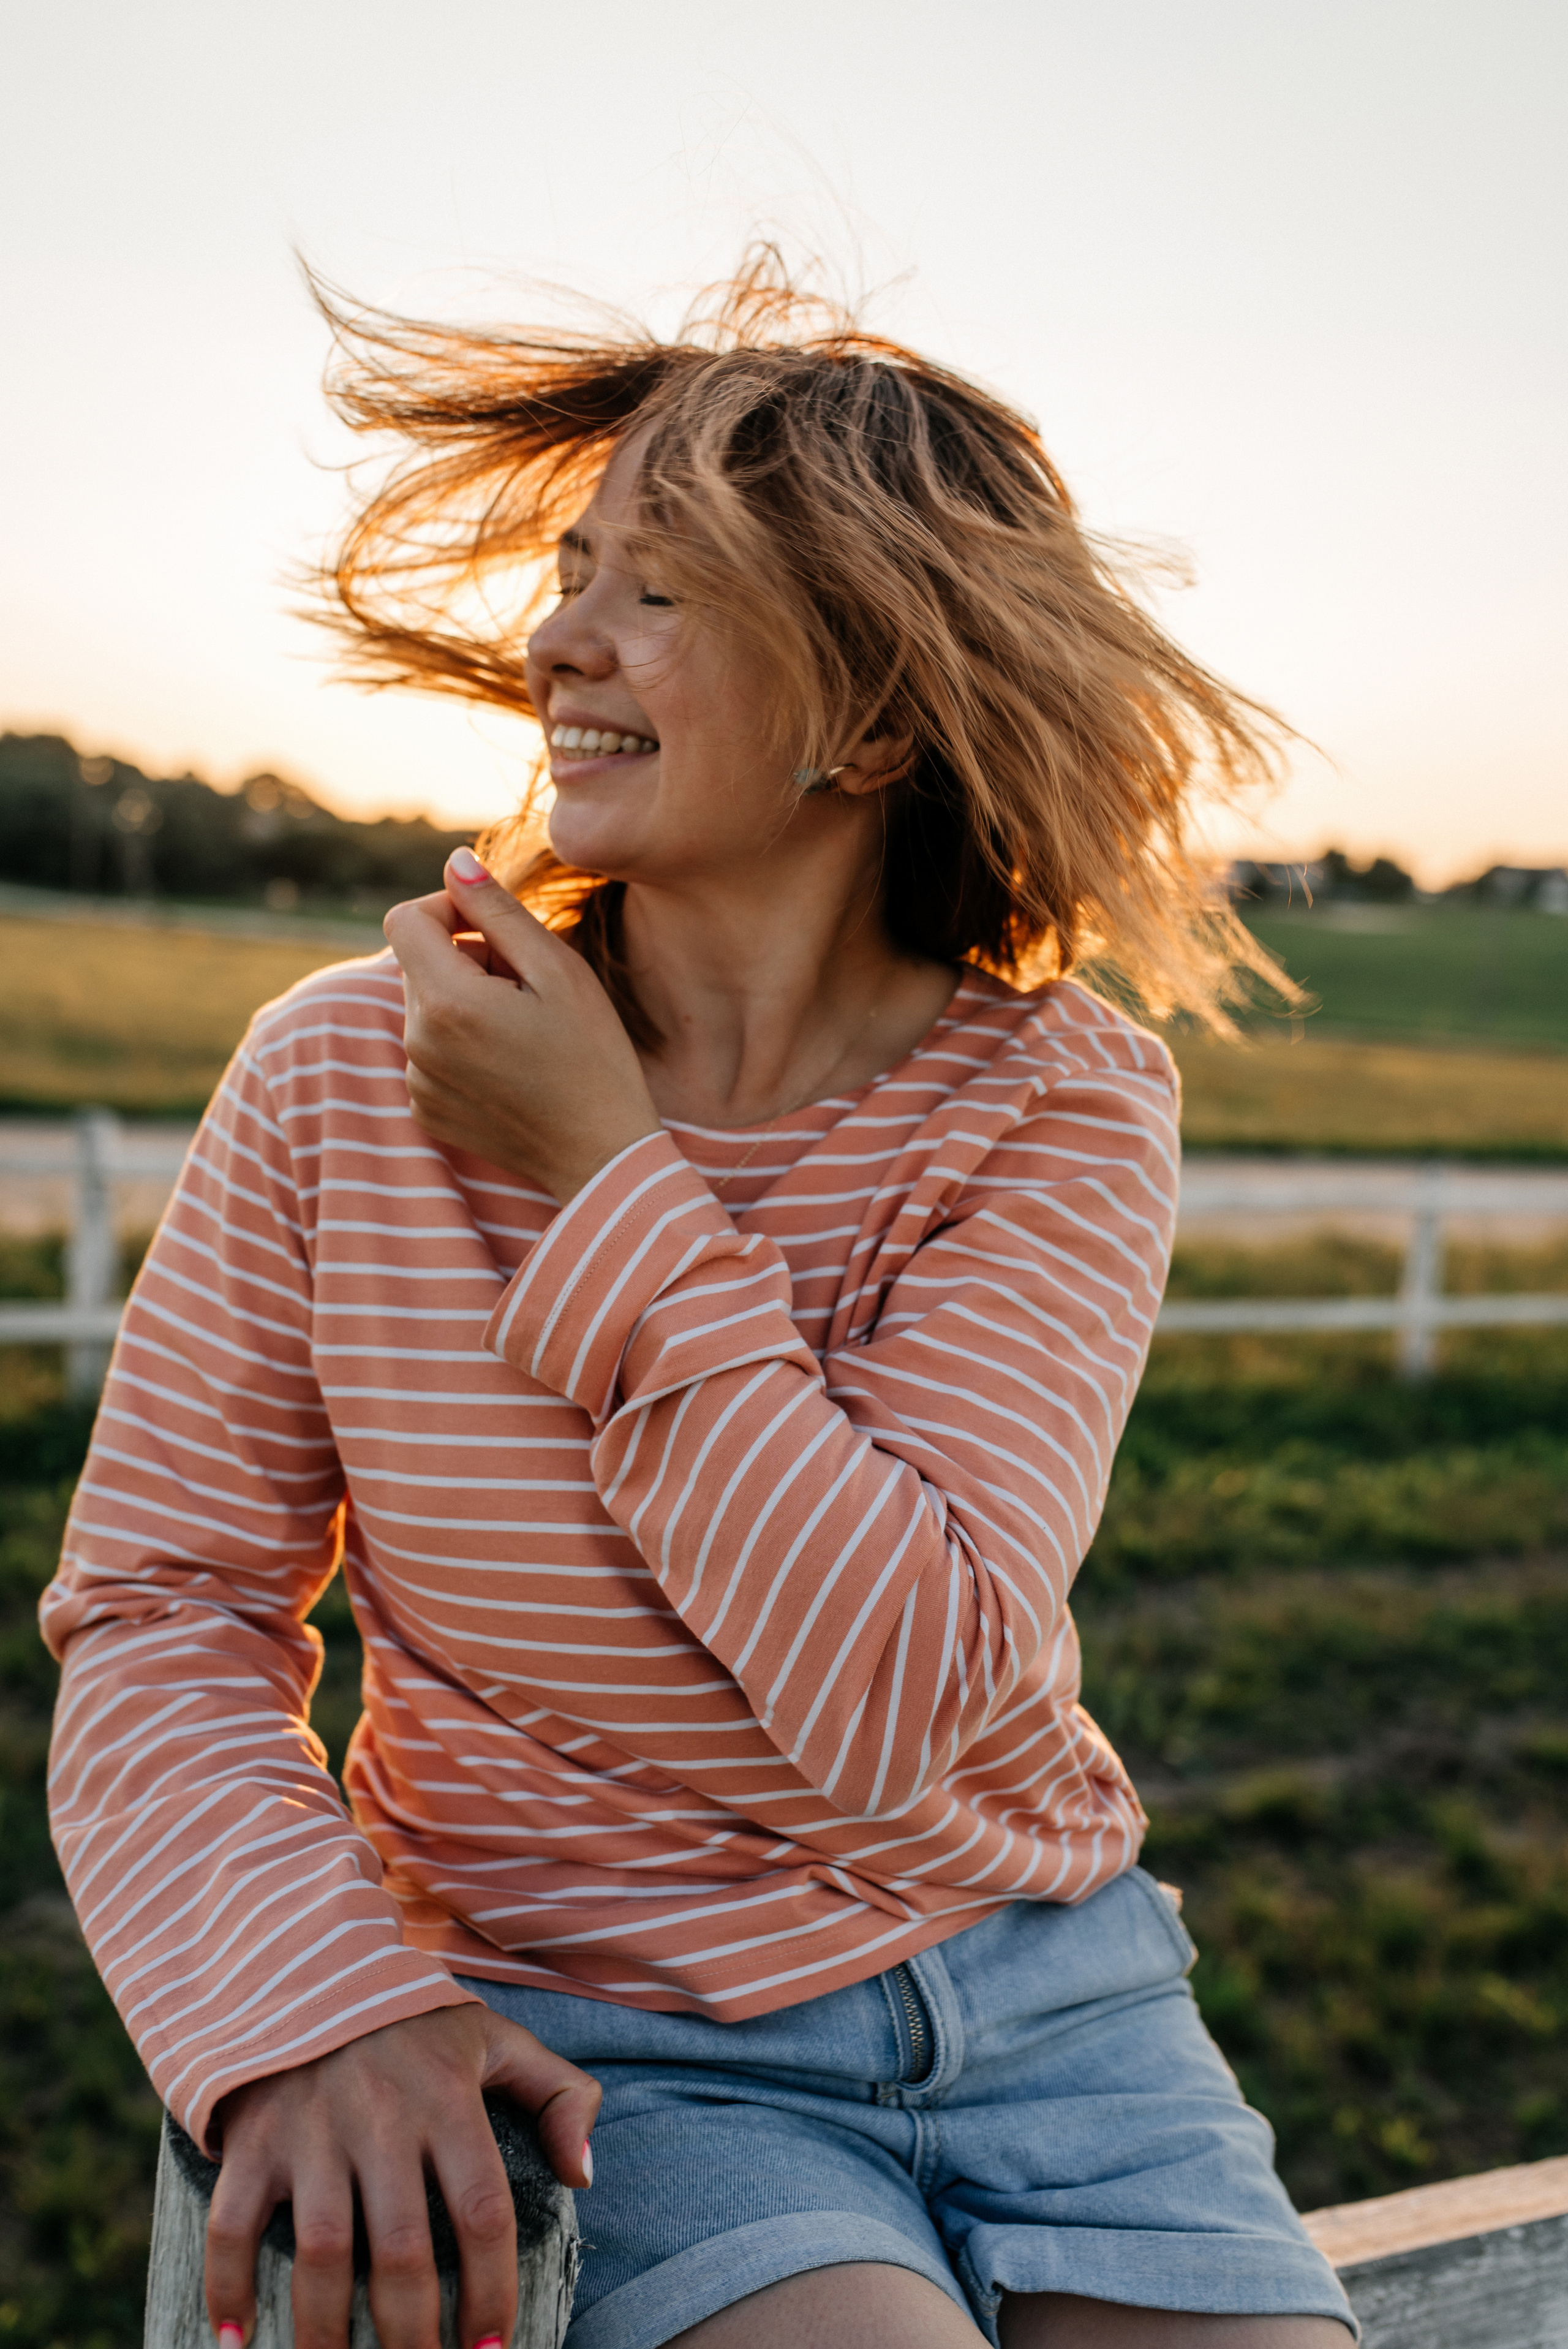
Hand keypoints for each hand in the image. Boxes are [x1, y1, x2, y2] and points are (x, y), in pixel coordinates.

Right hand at [205, 2002, 599, 2348]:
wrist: (311, 1967)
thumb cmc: (415, 2023)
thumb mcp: (497, 2039)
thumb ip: (559, 2095)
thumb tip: (585, 2176)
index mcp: (447, 2098)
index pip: (481, 2212)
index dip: (491, 2289)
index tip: (492, 2347)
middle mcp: (380, 2118)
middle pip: (401, 2251)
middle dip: (413, 2335)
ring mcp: (311, 2130)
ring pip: (320, 2253)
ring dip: (327, 2332)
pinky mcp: (254, 2138)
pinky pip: (233, 2224)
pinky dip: (227, 2286)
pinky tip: (238, 2339)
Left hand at [384, 849, 661, 1201]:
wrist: (600, 1154)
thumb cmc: (592, 1056)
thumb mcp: (557, 970)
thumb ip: (498, 911)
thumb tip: (454, 860)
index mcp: (446, 1002)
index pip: (406, 919)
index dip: (448, 909)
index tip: (493, 928)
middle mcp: (417, 1042)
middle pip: (416, 962)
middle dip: (463, 958)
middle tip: (525, 987)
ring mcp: (417, 1081)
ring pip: (424, 1006)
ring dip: (462, 1000)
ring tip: (521, 1029)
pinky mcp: (424, 1108)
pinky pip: (428, 1050)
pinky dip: (459, 1043)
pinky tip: (508, 1064)